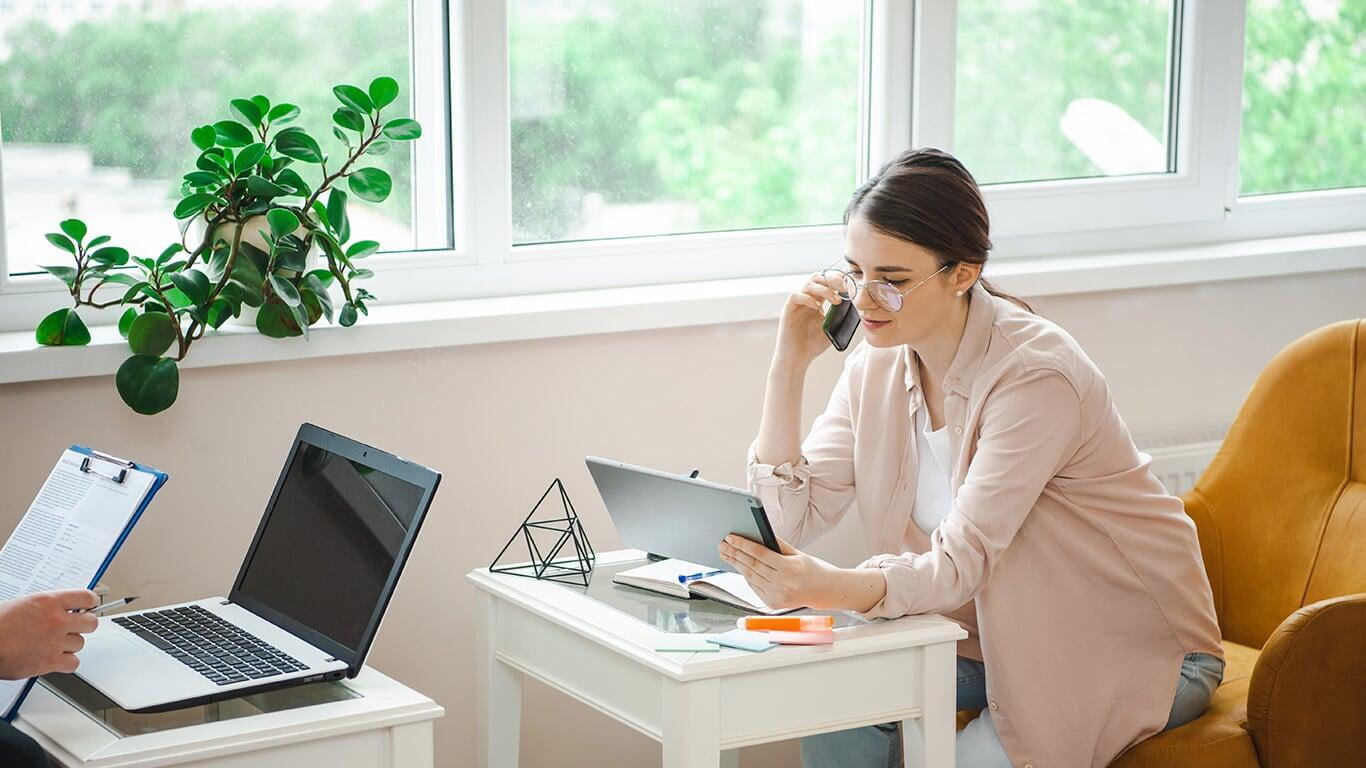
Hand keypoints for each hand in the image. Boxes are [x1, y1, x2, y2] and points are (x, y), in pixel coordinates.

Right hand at [0, 589, 98, 679]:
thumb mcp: (22, 604)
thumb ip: (46, 606)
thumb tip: (61, 609)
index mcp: (49, 602)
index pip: (86, 597)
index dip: (90, 603)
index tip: (88, 607)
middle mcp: (55, 620)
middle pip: (90, 623)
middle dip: (83, 625)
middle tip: (74, 628)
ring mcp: (54, 642)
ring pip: (80, 643)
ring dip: (70, 645)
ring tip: (54, 644)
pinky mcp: (50, 661)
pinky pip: (73, 663)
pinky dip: (66, 663)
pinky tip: (56, 659)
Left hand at [718, 535, 841, 610]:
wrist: (826, 591)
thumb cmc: (814, 569)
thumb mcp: (797, 553)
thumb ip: (777, 545)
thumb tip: (758, 534)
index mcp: (789, 569)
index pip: (759, 554)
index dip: (743, 545)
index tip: (731, 538)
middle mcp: (782, 584)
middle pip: (751, 566)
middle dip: (734, 554)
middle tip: (722, 545)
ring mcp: (777, 595)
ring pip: (750, 577)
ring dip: (736, 564)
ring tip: (726, 554)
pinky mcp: (773, 603)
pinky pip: (755, 587)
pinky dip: (746, 576)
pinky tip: (739, 566)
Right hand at [774, 272, 843, 369]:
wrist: (797, 359)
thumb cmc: (812, 345)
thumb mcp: (832, 328)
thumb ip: (840, 316)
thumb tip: (856, 306)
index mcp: (817, 301)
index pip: (827, 282)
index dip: (839, 280)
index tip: (852, 285)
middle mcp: (806, 299)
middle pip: (818, 278)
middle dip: (833, 280)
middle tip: (845, 288)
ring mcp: (796, 304)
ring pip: (808, 284)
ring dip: (824, 289)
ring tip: (836, 300)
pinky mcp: (787, 310)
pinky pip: (795, 296)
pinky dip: (808, 299)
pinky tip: (818, 308)